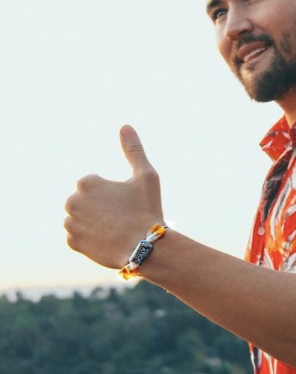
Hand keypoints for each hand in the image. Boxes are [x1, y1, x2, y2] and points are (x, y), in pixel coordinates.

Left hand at [64, 125, 163, 268]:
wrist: (144, 247)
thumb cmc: (146, 208)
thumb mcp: (146, 175)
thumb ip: (133, 150)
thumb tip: (125, 126)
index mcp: (87, 182)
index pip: (95, 183)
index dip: (112, 192)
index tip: (126, 202)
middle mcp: (72, 201)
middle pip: (86, 200)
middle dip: (100, 206)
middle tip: (122, 216)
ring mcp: (71, 224)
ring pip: (81, 217)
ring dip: (94, 221)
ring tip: (116, 228)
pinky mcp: (73, 243)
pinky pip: (79, 236)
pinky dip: (91, 237)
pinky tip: (108, 239)